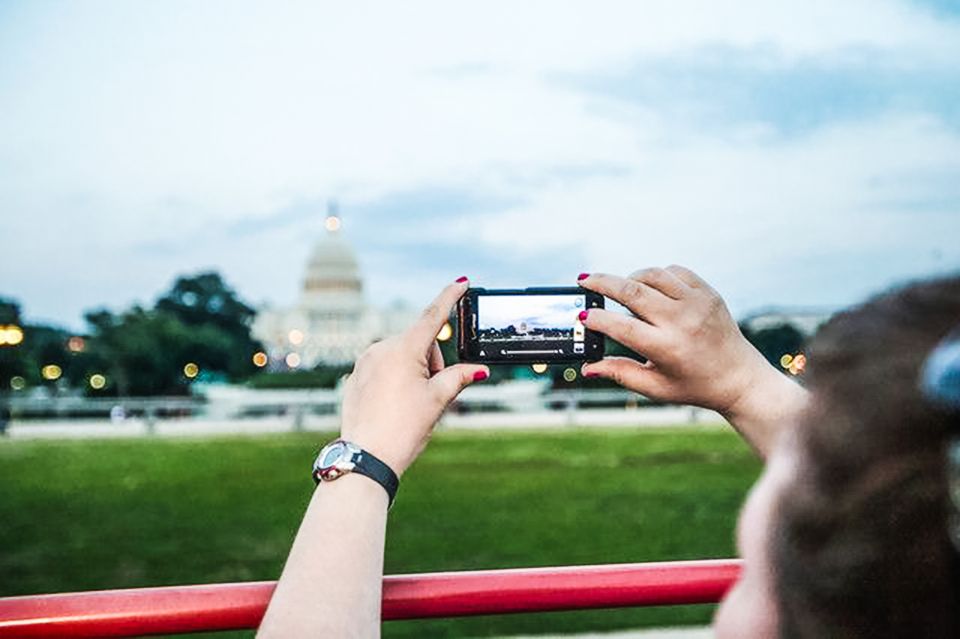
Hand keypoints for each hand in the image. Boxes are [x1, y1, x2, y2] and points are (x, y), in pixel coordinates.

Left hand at [338, 278, 488, 475]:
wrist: (366, 457)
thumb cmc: (402, 429)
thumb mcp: (437, 401)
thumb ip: (459, 377)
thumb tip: (478, 369)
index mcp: (403, 349)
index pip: (433, 315)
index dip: (450, 297)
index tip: (462, 281)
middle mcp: (381, 348)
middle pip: (420, 343)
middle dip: (433, 363)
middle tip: (432, 394)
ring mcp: (365, 361)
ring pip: (402, 355)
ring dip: (415, 371)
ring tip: (410, 404)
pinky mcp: (357, 375)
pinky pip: (384, 367)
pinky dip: (397, 379)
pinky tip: (394, 406)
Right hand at [578, 266, 782, 421]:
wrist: (740, 378)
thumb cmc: (694, 386)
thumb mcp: (655, 387)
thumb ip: (619, 373)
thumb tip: (587, 367)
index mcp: (667, 348)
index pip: (622, 326)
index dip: (597, 319)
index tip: (582, 316)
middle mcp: (682, 322)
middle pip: (632, 291)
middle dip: (602, 283)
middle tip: (584, 281)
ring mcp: (697, 303)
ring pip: (652, 274)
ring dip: (629, 278)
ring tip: (618, 289)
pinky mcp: (708, 293)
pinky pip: (674, 271)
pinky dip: (655, 276)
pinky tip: (648, 288)